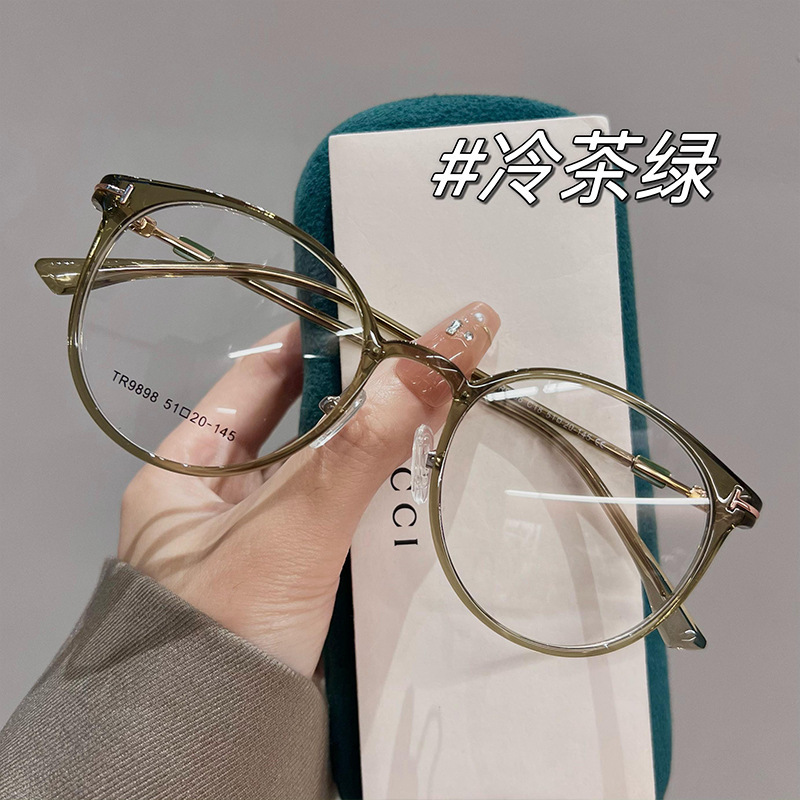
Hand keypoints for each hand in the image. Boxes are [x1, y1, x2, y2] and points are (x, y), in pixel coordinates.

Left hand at [118, 302, 499, 677]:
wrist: (213, 759)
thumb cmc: (223, 633)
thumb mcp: (292, 531)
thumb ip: (360, 448)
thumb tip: (432, 353)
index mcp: (182, 475)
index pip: (252, 383)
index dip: (311, 347)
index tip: (369, 318)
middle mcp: (216, 504)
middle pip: (296, 427)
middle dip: (357, 397)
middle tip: (418, 358)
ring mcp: (258, 544)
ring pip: (325, 474)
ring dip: (374, 448)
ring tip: (433, 401)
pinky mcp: (295, 581)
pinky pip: (341, 520)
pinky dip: (377, 498)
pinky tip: (418, 473)